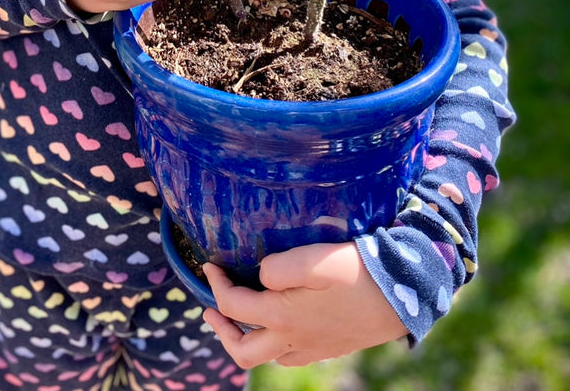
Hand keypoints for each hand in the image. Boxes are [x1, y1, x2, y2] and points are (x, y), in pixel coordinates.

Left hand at [203, 242, 407, 368]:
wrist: (404, 295)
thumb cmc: (359, 272)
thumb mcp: (315, 259)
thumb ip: (279, 267)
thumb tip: (260, 276)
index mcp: (283, 316)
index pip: (233, 305)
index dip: (216, 284)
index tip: (210, 265)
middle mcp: (294, 339)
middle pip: (243, 351)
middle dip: (221, 330)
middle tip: (210, 308)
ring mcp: (313, 348)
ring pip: (267, 356)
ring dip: (247, 338)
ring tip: (241, 315)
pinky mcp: (330, 347)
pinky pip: (292, 356)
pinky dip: (275, 342)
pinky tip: (280, 323)